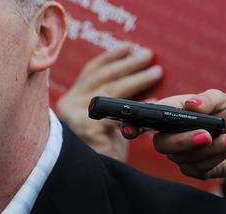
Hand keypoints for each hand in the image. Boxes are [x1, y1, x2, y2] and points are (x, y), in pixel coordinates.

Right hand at [57, 44, 162, 160]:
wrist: (96, 179)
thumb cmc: (104, 149)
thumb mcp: (104, 119)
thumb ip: (112, 101)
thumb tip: (139, 74)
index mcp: (70, 99)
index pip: (90, 71)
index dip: (110, 57)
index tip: (128, 46)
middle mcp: (69, 104)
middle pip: (101, 77)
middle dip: (127, 64)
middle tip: (148, 54)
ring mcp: (75, 116)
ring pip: (110, 91)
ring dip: (136, 79)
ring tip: (156, 71)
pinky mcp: (87, 129)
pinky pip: (118, 114)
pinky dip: (140, 106)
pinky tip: (156, 101)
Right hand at [122, 89, 225, 205]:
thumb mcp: (222, 100)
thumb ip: (206, 99)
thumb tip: (190, 103)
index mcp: (167, 114)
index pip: (142, 120)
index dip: (131, 125)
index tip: (129, 130)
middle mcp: (168, 134)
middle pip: (161, 143)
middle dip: (183, 140)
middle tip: (206, 134)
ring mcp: (178, 153)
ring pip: (182, 157)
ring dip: (211, 148)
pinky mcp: (191, 168)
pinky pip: (197, 168)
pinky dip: (217, 156)